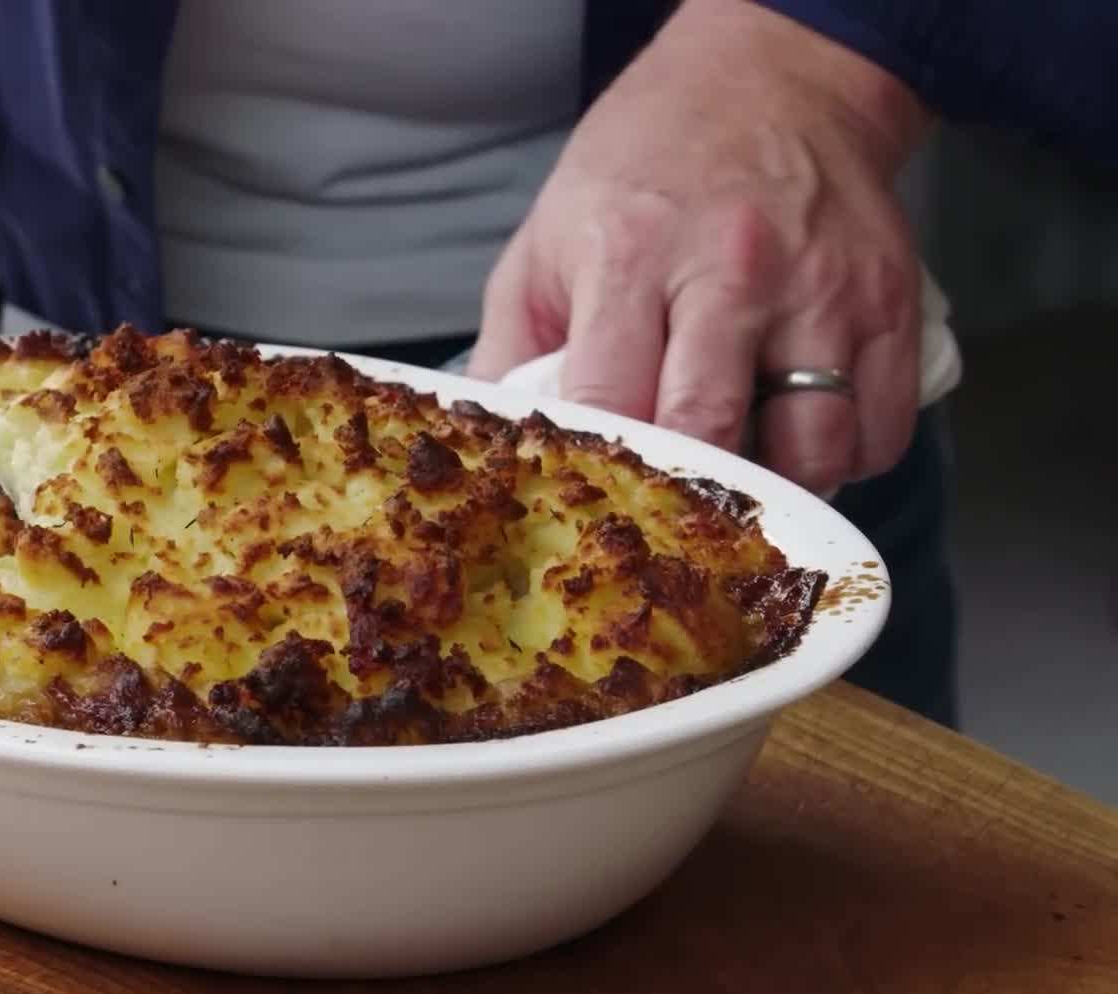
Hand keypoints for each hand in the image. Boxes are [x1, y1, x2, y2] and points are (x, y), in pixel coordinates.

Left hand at [468, 0, 930, 494]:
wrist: (770, 83)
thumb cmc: (640, 175)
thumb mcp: (545, 242)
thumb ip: (513, 349)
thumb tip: (496, 450)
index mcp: (630, 256)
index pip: (612, 400)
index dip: (603, 471)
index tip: (596, 504)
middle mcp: (732, 272)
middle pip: (713, 428)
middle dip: (688, 492)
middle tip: (671, 515)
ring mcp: (821, 288)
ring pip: (814, 445)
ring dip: (777, 484)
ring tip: (746, 469)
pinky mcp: (890, 300)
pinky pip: (881, 428)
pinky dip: (846, 458)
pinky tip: (803, 437)